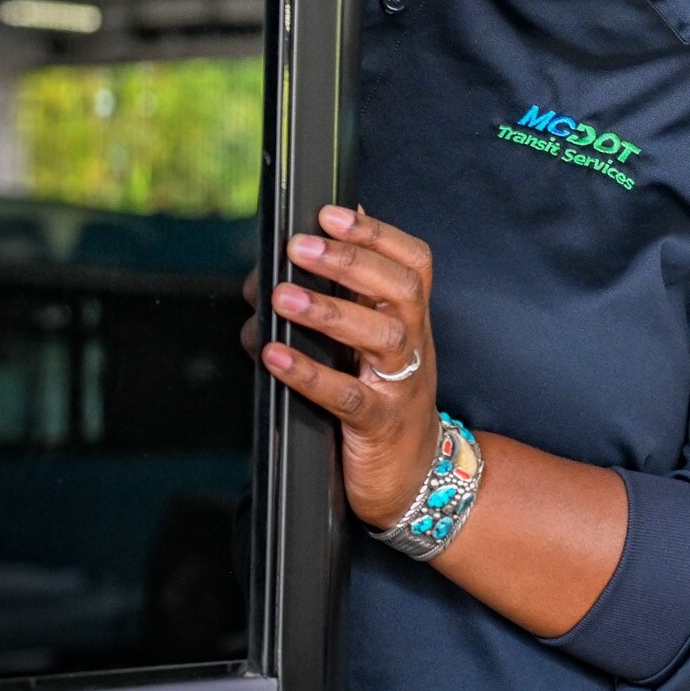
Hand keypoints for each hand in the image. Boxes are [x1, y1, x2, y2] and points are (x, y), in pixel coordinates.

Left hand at [254, 205, 443, 532]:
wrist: (415, 477)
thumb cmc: (383, 401)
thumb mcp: (372, 346)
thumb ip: (346, 299)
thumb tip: (303, 249)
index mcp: (411, 319)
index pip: (413, 262)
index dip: (377, 233)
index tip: (330, 213)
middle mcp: (413, 344)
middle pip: (401, 289)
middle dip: (350, 261)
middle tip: (299, 246)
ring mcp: (400, 384)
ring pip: (380, 336)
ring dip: (330, 312)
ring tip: (282, 298)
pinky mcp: (378, 424)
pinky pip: (346, 396)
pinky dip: (309, 373)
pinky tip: (274, 357)